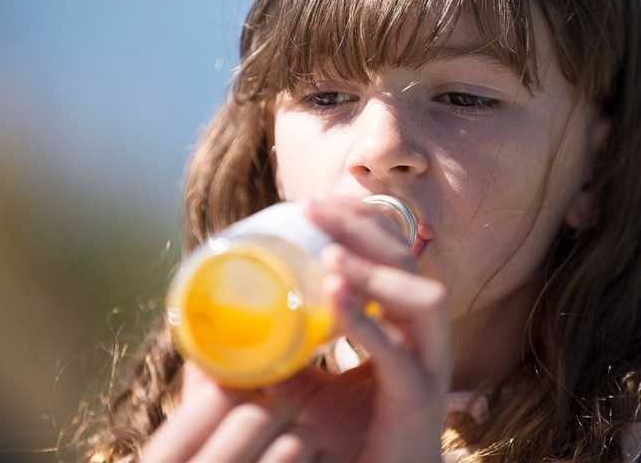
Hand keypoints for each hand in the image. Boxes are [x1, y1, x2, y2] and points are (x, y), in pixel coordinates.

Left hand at [142, 196, 451, 462]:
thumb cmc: (340, 443)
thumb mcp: (297, 391)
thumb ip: (269, 360)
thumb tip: (213, 333)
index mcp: (398, 324)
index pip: (389, 256)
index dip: (357, 224)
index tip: (312, 202)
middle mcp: (421, 338)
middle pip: (407, 263)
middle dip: (361, 229)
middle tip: (312, 208)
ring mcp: (428, 368)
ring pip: (421, 301)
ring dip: (374, 271)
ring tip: (329, 255)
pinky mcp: (419, 402)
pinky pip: (400, 355)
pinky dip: (368, 323)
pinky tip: (335, 297)